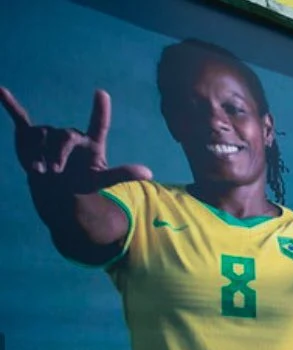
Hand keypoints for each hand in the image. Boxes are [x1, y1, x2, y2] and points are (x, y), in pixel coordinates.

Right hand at [0, 87, 151, 192]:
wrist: (57, 188)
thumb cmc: (82, 182)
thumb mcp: (102, 180)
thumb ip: (122, 174)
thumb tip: (149, 173)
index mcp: (91, 143)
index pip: (98, 125)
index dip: (100, 111)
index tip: (101, 94)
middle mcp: (71, 134)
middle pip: (62, 137)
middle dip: (56, 155)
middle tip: (53, 173)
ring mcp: (51, 133)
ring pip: (40, 138)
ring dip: (36, 156)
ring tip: (39, 171)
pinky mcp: (32, 135)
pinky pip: (21, 118)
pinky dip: (10, 105)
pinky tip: (0, 90)